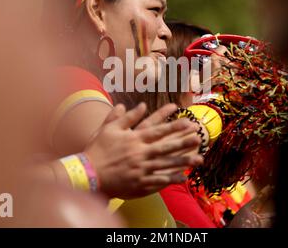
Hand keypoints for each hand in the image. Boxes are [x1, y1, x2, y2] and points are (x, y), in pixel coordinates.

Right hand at [85, 103, 202, 198]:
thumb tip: (141, 105)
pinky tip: (184, 177)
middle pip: (166, 147)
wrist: (88, 173)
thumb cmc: (97, 149)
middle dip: (184, 142)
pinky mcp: (139, 182)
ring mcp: (141, 169)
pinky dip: (171, 179)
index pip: (158, 130)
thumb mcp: (110, 129)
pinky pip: (159, 180)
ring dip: (183, 161)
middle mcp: (140, 153)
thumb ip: (126, 117)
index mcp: (134, 139)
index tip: (187, 121)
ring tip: (199, 158)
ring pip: (166, 164)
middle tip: (199, 137)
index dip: (174, 126)